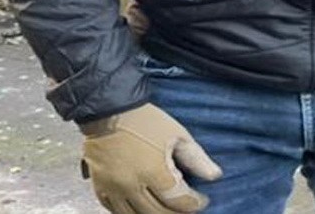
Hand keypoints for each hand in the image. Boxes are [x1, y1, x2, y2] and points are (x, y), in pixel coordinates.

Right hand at [80, 103, 221, 213]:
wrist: (109, 112)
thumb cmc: (146, 121)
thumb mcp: (178, 135)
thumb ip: (196, 159)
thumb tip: (214, 176)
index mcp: (153, 172)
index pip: (178, 200)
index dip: (194, 203)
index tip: (202, 201)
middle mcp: (131, 185)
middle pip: (157, 212)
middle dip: (176, 212)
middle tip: (186, 208)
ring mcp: (113, 189)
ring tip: (167, 210)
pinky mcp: (100, 188)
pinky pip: (115, 211)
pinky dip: (131, 213)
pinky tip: (143, 208)